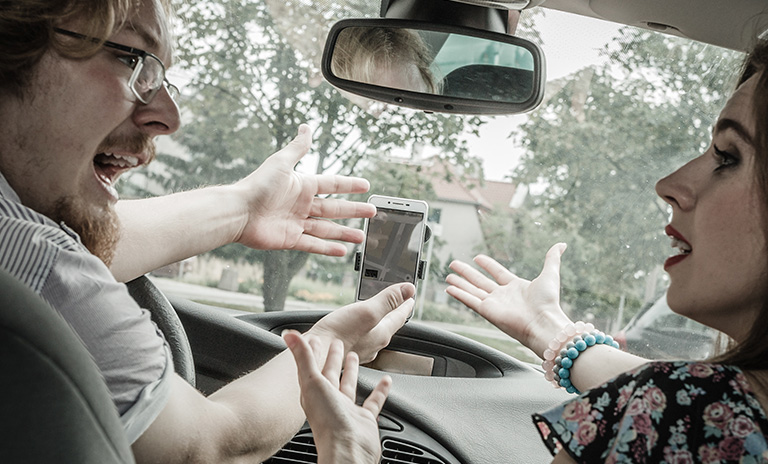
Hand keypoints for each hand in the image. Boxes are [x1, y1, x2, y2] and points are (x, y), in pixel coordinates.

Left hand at [232, 124, 375, 255]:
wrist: (238, 212)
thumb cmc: (257, 186)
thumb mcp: (281, 162)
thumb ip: (298, 148)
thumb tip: (307, 128)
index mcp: (302, 186)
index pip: (332, 184)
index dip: (349, 185)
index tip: (365, 186)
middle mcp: (301, 204)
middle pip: (334, 208)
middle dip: (354, 211)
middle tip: (372, 212)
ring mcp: (296, 223)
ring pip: (326, 229)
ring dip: (344, 232)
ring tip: (361, 236)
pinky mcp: (289, 239)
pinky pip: (313, 244)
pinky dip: (327, 249)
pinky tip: (341, 251)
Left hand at [283, 331, 387, 463]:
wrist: (348, 451)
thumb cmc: (328, 422)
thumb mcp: (313, 382)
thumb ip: (303, 357)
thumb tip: (288, 334)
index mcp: (314, 392)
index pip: (313, 366)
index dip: (313, 351)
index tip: (315, 337)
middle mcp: (329, 401)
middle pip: (331, 375)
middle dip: (334, 359)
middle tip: (338, 343)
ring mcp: (346, 411)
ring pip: (349, 386)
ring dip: (353, 372)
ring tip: (357, 357)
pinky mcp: (363, 419)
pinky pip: (372, 401)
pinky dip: (379, 390)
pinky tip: (385, 380)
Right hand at [308, 283, 414, 362]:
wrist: (313, 355)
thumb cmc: (337, 335)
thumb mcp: (367, 312)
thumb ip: (388, 300)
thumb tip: (409, 290)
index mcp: (381, 334)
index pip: (399, 316)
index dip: (405, 304)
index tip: (411, 296)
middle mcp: (373, 345)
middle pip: (388, 325)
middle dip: (393, 313)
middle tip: (397, 303)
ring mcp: (360, 350)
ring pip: (374, 332)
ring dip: (378, 320)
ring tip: (377, 311)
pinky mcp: (346, 350)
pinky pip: (361, 336)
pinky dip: (362, 327)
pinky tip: (355, 325)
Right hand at [445, 243, 570, 356]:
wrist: (543, 322)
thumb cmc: (548, 303)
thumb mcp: (550, 274)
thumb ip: (552, 258)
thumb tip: (561, 244)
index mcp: (516, 287)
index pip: (497, 272)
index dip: (487, 264)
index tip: (477, 257)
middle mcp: (503, 296)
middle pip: (480, 281)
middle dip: (466, 273)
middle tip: (454, 264)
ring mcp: (494, 304)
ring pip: (472, 290)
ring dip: (459, 283)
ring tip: (447, 276)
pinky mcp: (487, 311)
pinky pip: (470, 301)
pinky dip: (459, 294)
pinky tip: (450, 288)